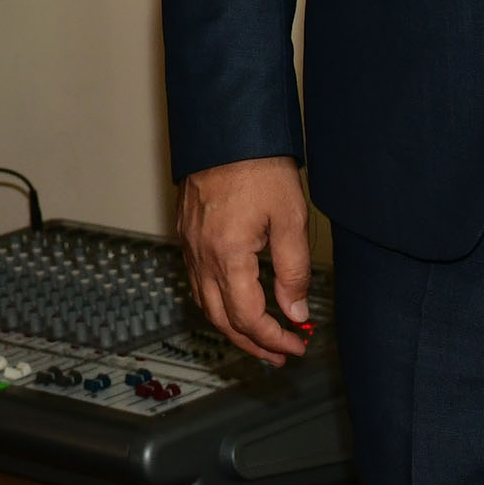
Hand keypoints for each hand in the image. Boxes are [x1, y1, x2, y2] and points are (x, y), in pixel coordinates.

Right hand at [178, 156, 315, 365]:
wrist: (228, 129)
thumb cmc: (261, 167)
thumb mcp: (291, 220)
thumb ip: (293, 271)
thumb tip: (295, 312)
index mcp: (227, 254)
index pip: (248, 316)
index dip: (273, 338)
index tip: (296, 345)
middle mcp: (201, 254)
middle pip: (221, 318)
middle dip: (251, 342)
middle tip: (279, 355)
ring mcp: (189, 243)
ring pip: (204, 301)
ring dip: (232, 326)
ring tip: (259, 337)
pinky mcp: (187, 231)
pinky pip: (196, 280)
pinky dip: (216, 301)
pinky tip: (234, 301)